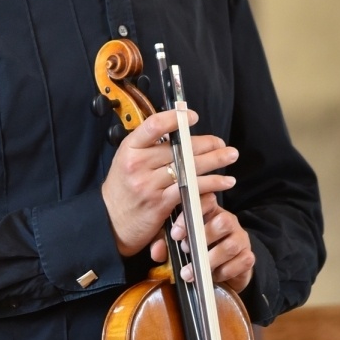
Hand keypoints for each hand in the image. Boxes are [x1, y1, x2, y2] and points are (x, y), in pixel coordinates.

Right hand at [101, 109, 238, 258]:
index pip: (153, 125)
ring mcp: (149, 185)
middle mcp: (138, 164)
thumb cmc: (123, 189)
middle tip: (221, 142)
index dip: (175, 119)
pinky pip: (191, 189)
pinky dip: (211, 184)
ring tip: (230, 156)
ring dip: (214, 161)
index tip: (192, 117)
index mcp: (129, 149)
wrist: (110, 222)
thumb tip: (179, 131)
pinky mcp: (160, 203)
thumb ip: (149, 147)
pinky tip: (224, 181)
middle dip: (206, 143)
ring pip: (189, 168)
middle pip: (179, 148)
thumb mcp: (127, 161)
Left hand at [169, 198, 254, 293]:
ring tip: (192, 271)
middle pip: (223, 221)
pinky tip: (212, 275)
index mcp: (210, 212)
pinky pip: (241, 262)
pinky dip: (224, 271)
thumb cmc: (194, 251)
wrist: (220, 273)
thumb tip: (157, 252)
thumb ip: (164, 244)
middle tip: (186, 250)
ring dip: (209, 259)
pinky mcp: (249, 257)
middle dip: (203, 237)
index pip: (207, 200)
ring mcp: (241, 239)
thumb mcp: (175, 243)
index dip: (192, 214)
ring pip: (230, 245)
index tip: (176, 233)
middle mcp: (229, 221)